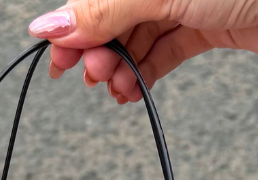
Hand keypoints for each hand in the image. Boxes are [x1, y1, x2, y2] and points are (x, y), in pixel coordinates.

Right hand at [27, 0, 257, 102]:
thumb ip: (104, 10)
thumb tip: (50, 24)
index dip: (74, 27)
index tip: (60, 57)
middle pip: (115, 16)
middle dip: (99, 50)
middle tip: (94, 75)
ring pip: (139, 38)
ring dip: (122, 68)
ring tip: (118, 89)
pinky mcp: (207, 24)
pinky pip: (165, 51)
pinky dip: (147, 73)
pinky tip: (134, 91)